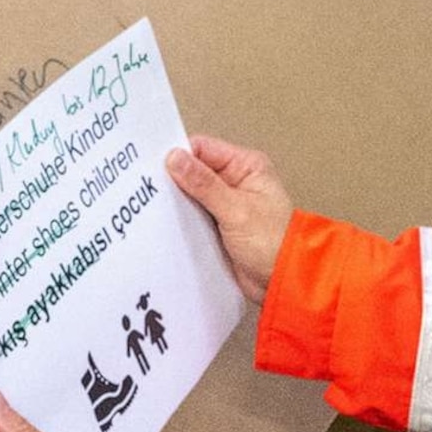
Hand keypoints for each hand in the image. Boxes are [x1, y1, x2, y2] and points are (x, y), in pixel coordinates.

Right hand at [166, 133, 295, 304]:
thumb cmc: (275, 244)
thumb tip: (176, 158)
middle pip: (194, 171)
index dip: (179, 156)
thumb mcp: (236, 210)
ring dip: (176, 203)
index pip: (203, 149)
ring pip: (190, 195)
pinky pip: (191, 216)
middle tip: (149, 189)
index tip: (156, 168)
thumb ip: (204, 184)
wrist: (282, 282)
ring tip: (156, 208)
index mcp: (246, 166)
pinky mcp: (216, 226)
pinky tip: (167, 225)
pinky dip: (180, 220)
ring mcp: (224, 204)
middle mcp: (234, 181)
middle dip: (174, 180)